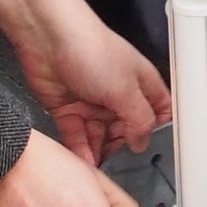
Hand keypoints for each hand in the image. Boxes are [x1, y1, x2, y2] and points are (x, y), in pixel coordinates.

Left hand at [0, 0, 169, 163]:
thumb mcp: (126, 90)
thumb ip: (139, 120)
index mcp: (140, 84)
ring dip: (99, 153)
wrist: (48, 38)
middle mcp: (118, 94)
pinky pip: (76, 136)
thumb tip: (143, 143)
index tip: (156, 153)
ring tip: (99, 168)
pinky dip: (80, 149)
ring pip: (100, 137)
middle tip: (121, 165)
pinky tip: (84, 161)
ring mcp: (92, 103)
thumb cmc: (90, 49)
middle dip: (123, 148)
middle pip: (126, 130)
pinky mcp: (68, 109)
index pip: (158, 112)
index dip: (158, 131)